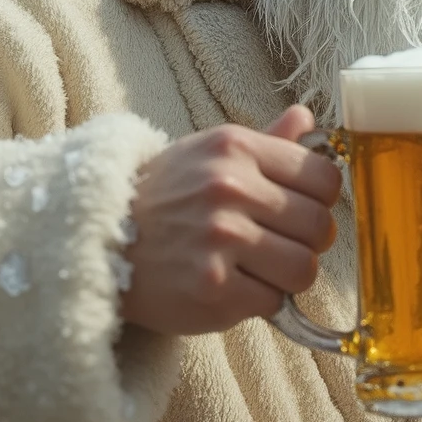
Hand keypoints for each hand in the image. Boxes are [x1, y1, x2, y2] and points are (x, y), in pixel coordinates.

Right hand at [117, 105, 340, 335]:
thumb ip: (265, 142)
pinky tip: (231, 288)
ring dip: (286, 277)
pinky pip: (273, 302)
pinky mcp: (213, 288)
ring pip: (304, 268)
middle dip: (306, 243)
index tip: (299, 211)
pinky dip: (258, 302)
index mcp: (235, 148)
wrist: (97, 240)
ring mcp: (221, 239)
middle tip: (277, 246)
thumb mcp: (207, 154)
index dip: (319, 201)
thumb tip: (307, 118)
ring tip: (256, 269)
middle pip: (320, 227)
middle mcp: (230, 188)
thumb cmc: (161, 198)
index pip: (324, 178)